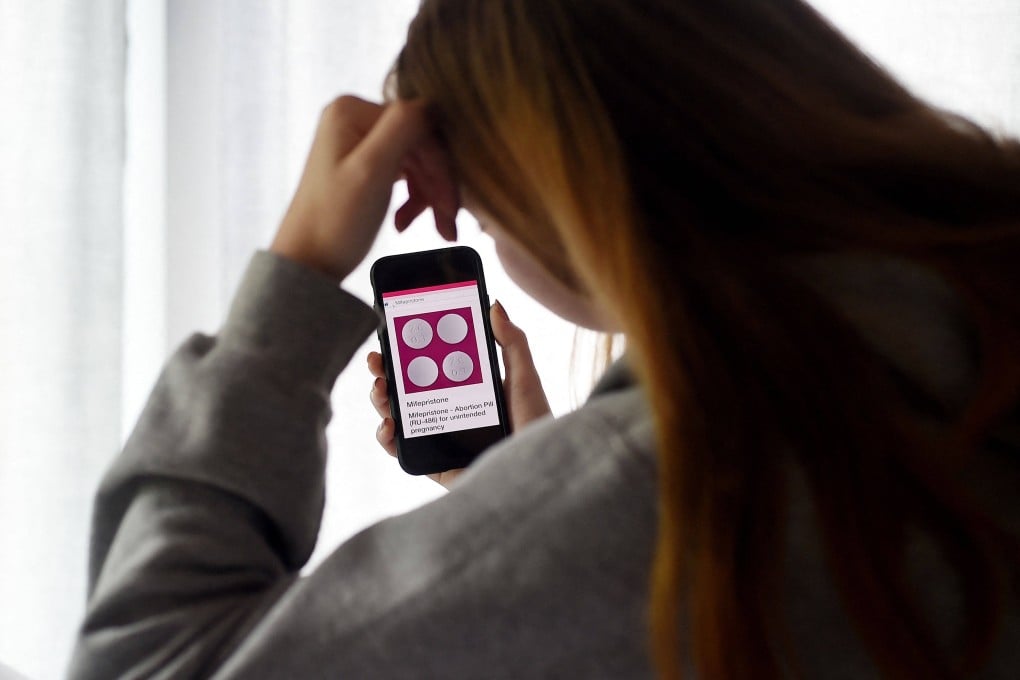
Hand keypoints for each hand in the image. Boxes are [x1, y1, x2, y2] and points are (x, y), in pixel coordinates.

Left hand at [270, 95, 458, 280]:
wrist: (307, 262)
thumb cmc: (335, 221)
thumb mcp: (372, 169)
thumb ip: (403, 127)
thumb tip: (432, 103)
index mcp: (352, 110)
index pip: (419, 126)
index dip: (439, 165)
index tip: (451, 207)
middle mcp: (353, 118)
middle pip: (418, 145)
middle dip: (436, 186)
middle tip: (449, 226)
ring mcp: (357, 141)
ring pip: (415, 162)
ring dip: (429, 196)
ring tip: (438, 229)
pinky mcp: (362, 164)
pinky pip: (403, 173)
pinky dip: (412, 199)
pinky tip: (406, 222)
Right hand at [367, 301, 551, 488]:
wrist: (536, 471)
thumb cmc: (536, 425)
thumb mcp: (524, 378)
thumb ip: (512, 342)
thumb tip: (494, 305)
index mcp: (467, 389)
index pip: (430, 364)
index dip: (408, 350)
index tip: (393, 332)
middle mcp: (449, 413)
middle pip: (407, 388)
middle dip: (386, 371)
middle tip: (377, 359)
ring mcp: (439, 439)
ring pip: (400, 415)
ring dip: (382, 399)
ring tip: (381, 388)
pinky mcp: (434, 464)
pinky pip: (403, 451)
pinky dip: (387, 438)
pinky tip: (388, 425)